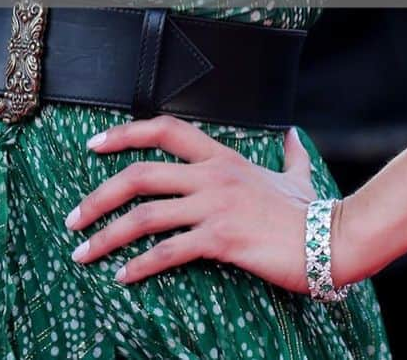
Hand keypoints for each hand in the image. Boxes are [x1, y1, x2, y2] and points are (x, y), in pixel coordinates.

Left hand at [64, 115, 321, 292]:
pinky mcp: (221, 240)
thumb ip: (289, 155)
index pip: (163, 129)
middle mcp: (212, 176)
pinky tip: (122, 276)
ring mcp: (215, 207)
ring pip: (145, 214)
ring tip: (82, 252)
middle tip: (72, 217)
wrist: (333, 240)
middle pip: (139, 174)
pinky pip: (168, 251)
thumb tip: (291, 134)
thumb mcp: (296, 176)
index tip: (93, 144)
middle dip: (98, 196)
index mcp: (221, 157)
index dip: (124, 133)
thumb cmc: (313, 213)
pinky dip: (139, 264)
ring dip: (106, 234)